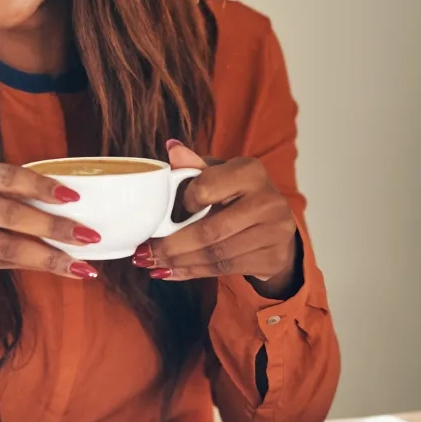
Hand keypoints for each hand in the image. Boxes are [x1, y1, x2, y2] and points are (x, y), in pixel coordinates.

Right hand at [0, 156, 103, 313]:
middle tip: (89, 236)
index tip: (74, 196)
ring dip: (49, 258)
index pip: (9, 177)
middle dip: (55, 229)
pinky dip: (29, 266)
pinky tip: (56, 268)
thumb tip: (57, 198)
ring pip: (9, 248)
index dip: (42, 187)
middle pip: (13, 217)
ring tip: (82, 266)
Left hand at [135, 140, 302, 296]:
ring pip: (216, 255)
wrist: (275, 225)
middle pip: (210, 231)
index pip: (205, 188)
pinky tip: (174, 272)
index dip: (182, 203)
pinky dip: (194, 272)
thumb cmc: (238, 195)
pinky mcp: (274, 258)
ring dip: (180, 263)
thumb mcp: (219, 175)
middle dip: (171, 246)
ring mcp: (275, 231)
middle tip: (145, 254)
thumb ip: (194, 167)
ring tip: (155, 265)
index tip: (164, 214)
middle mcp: (268, 200)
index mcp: (250, 171)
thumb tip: (172, 149)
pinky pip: (226, 269)